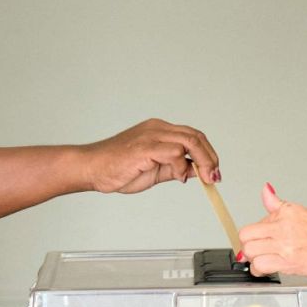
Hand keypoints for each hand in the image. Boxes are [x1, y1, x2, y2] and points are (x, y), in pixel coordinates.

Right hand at [79, 119, 219, 193]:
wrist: (92, 169)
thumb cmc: (117, 169)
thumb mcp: (156, 170)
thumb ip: (175, 168)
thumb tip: (196, 172)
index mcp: (160, 131)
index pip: (193, 136)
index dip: (208, 153)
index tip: (213, 172)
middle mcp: (157, 128)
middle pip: (195, 136)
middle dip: (210, 158)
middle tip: (214, 177)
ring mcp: (151, 135)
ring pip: (189, 141)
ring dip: (202, 161)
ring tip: (204, 178)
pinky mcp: (145, 147)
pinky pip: (174, 152)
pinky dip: (182, 166)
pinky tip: (178, 178)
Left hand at [239, 184, 306, 280]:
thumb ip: (281, 206)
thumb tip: (267, 191)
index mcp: (288, 212)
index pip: (256, 221)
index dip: (256, 235)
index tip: (260, 241)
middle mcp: (284, 225)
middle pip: (247, 235)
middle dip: (249, 246)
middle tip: (259, 252)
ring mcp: (285, 243)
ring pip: (249, 250)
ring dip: (254, 260)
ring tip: (264, 262)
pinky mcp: (288, 261)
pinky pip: (260, 265)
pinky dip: (260, 270)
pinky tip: (267, 270)